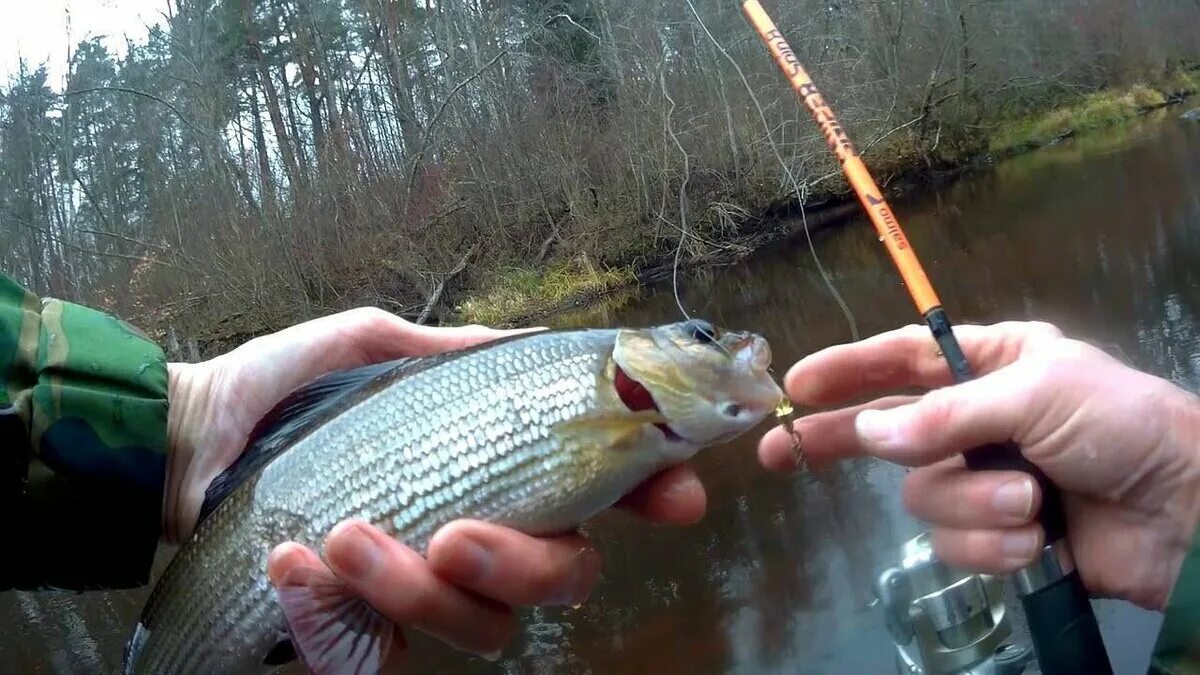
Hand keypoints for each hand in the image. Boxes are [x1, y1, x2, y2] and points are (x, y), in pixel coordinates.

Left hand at [165, 307, 707, 658]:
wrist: (189, 441)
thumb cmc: (285, 391)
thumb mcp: (372, 349)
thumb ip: (452, 351)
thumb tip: (533, 339)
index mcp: (498, 468)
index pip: (602, 492)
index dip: (651, 496)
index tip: (675, 500)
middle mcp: (481, 536)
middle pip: (562, 579)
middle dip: (521, 564)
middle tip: (452, 535)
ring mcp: (426, 594)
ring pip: (483, 628)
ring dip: (415, 590)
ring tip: (339, 538)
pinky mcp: (364, 634)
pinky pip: (387, 658)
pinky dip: (341, 621)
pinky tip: (294, 569)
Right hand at [759, 321, 1199, 610]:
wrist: (1188, 513)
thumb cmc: (1120, 426)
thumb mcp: (1037, 395)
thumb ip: (946, 415)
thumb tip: (868, 433)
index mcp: (994, 364)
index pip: (904, 360)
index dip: (848, 371)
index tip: (796, 384)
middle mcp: (980, 418)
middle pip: (889, 431)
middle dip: (842, 442)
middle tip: (782, 452)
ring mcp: (987, 478)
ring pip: (926, 495)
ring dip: (975, 503)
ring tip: (1030, 504)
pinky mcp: (999, 535)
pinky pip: (958, 542)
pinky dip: (994, 543)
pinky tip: (1036, 539)